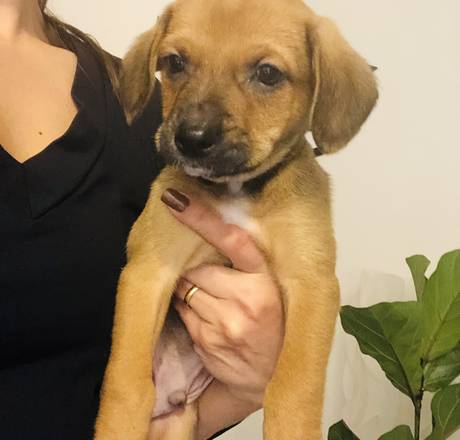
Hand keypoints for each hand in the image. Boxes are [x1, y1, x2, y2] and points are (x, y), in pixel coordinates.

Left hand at [161, 188, 284, 406]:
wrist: (267, 376)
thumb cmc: (269, 323)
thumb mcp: (267, 289)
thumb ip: (244, 266)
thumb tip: (208, 235)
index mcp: (265, 280)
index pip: (232, 241)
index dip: (203, 219)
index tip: (176, 199)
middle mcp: (247, 299)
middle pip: (198, 270)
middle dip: (196, 272)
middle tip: (210, 283)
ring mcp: (225, 323)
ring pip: (185, 291)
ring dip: (189, 293)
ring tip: (212, 305)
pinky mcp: (207, 341)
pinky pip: (183, 314)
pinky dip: (187, 312)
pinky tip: (207, 322)